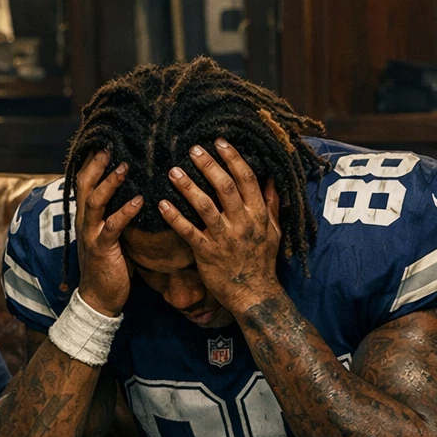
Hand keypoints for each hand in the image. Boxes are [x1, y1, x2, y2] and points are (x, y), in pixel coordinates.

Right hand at [73, 150, 142, 316]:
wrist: (99, 299)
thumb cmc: (111, 265)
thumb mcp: (112, 235)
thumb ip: (117, 215)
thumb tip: (137, 194)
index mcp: (87, 217)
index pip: (85, 182)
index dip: (92, 162)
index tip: (105, 142)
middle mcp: (85, 222)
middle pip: (85, 185)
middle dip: (96, 164)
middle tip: (110, 145)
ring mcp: (91, 234)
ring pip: (95, 201)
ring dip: (109, 182)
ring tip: (125, 167)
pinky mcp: (102, 249)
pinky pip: (113, 226)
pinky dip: (126, 211)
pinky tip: (139, 200)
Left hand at [159, 138, 281, 315]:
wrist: (254, 294)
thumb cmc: (262, 260)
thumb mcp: (273, 230)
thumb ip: (270, 202)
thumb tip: (272, 177)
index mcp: (258, 214)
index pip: (246, 179)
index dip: (233, 158)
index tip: (219, 142)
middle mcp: (243, 223)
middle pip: (225, 187)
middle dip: (208, 165)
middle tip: (192, 149)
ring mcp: (225, 238)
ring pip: (205, 206)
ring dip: (188, 187)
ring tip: (172, 171)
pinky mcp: (208, 253)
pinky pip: (188, 232)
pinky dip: (174, 218)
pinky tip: (162, 204)